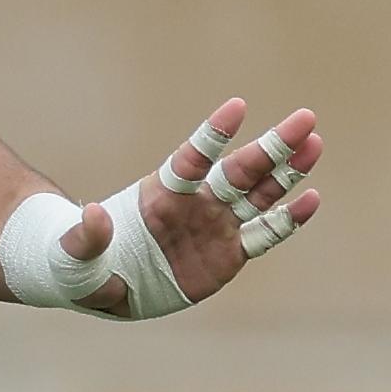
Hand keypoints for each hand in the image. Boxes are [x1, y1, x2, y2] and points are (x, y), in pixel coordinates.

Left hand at [61, 97, 322, 315]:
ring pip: (259, 194)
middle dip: (272, 145)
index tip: (238, 106)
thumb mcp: (75, 255)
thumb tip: (93, 212)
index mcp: (158, 195)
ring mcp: (214, 227)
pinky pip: (264, 233)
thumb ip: (87, 237)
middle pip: (239, 170)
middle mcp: (193, 203)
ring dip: (288, 170)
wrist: (102, 286)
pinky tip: (312, 198)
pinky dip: (288, 218)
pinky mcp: (228, 254)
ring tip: (315, 142)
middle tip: (306, 117)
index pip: (192, 158)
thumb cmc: (81, 264)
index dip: (214, 134)